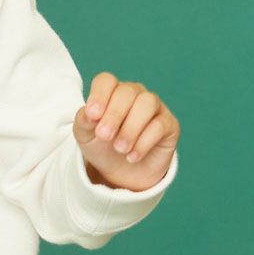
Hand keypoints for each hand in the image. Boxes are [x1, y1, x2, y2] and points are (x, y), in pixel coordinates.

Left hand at [74, 72, 179, 190]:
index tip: (92, 116)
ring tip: (120, 148)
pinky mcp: (169, 124)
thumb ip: (84, 120)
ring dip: (131, 128)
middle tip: (104, 136)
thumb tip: (91, 113)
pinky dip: (143, 143)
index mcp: (111, 92)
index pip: (106, 81)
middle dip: (114, 114)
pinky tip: (132, 157)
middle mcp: (134, 94)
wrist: (120, 173)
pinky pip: (160, 125)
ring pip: (147, 103)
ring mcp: (154, 107)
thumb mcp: (85, 135)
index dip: (99, 95)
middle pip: (127, 91)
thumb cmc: (101, 147)